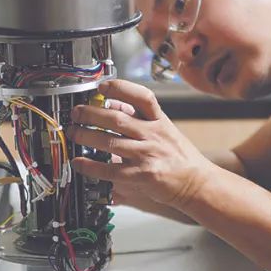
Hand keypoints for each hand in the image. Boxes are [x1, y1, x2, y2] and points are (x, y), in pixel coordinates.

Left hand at [68, 79, 215, 209]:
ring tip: (73, 134)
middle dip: (91, 113)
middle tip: (77, 113)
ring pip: (109, 142)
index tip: (101, 87)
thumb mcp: (164, 129)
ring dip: (85, 137)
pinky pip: (111, 170)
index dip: (120, 88)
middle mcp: (153, 135)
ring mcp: (147, 154)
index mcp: (159, 120)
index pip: (141, 96)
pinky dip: (91, 166)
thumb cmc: (179, 157)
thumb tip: (113, 104)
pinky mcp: (142, 175)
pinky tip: (80, 163)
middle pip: (117, 118)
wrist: (196, 182)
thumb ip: (139, 117)